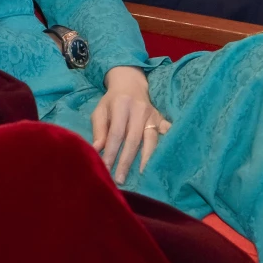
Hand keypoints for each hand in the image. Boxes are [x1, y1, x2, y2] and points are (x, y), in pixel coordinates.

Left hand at [91, 66, 167, 185]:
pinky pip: (166, 134)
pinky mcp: (162, 119)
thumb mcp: (100, 110)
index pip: (116, 133)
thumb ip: (99, 130)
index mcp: (121, 105)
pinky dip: (166, 145)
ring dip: (146, 159)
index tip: (106, 168)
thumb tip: (96, 150)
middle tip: (120, 179)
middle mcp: (139, 110)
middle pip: (134, 139)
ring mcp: (153, 115)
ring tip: (143, 175)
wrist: (130, 83)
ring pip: (151, 139)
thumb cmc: (112, 101)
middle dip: (126, 161)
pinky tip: (165, 159)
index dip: (111, 152)